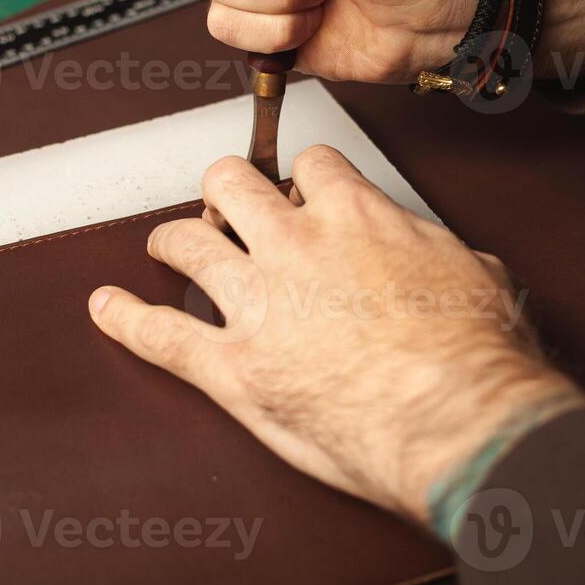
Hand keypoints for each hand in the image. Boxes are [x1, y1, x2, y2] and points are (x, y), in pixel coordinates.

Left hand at [87, 146, 584, 522]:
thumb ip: (441, 252)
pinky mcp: (234, 368)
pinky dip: (126, 319)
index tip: (304, 191)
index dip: (303, 178)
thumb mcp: (477, 275)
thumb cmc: (476, 354)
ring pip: (187, 241)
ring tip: (167, 244)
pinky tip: (107, 308)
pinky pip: (161, 335)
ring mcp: (257, 303)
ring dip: (172, 238)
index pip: (311, 165)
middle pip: (231, 182)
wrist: (458, 419)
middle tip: (227, 207)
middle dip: (226, 188)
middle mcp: (295, 245)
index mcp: (355, 216)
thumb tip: (447, 257)